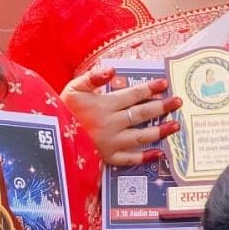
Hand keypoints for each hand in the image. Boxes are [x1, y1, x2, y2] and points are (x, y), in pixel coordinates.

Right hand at [62, 66, 181, 165]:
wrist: (49, 137)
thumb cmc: (62, 110)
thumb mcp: (74, 88)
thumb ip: (92, 77)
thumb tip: (112, 70)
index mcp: (104, 105)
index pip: (133, 94)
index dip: (150, 88)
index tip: (164, 84)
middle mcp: (111, 124)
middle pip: (142, 114)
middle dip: (162, 107)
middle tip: (178, 101)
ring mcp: (111, 143)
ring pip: (141, 136)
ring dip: (160, 130)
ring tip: (175, 125)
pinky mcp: (108, 158)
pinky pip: (130, 159)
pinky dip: (145, 157)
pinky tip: (158, 153)